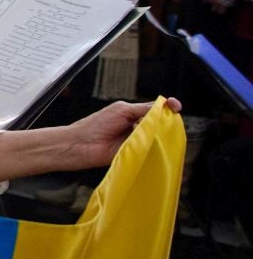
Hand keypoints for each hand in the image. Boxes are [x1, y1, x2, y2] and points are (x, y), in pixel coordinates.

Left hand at [63, 99, 180, 169]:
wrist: (82, 145)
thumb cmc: (96, 125)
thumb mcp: (122, 111)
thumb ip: (144, 109)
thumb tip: (164, 106)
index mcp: (133, 112)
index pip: (157, 108)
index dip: (169, 107)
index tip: (176, 106)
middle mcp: (137, 125)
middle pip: (160, 122)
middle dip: (163, 121)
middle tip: (156, 122)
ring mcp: (138, 139)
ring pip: (158, 135)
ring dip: (155, 133)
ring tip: (141, 132)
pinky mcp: (137, 153)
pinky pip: (152, 148)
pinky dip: (152, 145)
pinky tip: (146, 143)